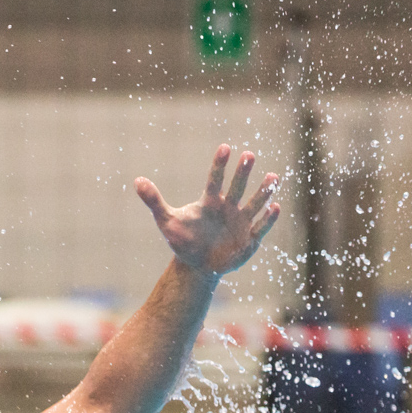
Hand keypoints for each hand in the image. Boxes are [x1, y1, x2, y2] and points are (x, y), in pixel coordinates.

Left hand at [135, 144, 280, 277]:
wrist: (197, 265)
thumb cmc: (183, 240)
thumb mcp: (166, 221)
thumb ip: (154, 201)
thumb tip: (136, 180)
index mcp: (210, 202)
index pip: (214, 180)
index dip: (219, 164)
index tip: (225, 147)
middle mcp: (228, 208)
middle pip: (237, 187)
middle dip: (243, 172)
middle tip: (249, 154)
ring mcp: (240, 222)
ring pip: (254, 204)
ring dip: (263, 191)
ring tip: (273, 176)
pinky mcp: (249, 239)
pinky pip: (260, 227)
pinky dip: (268, 219)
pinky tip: (276, 207)